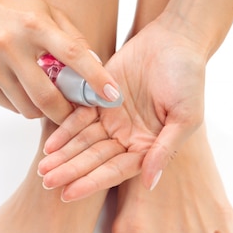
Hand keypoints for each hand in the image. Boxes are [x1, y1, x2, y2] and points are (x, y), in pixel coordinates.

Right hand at [0, 0, 118, 123]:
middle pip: (46, 96)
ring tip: (48, 99)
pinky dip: (24, 106)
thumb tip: (97, 69)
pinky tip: (26, 92)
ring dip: (45, 111)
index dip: (96, 79)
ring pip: (28, 108)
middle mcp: (11, 46)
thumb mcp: (49, 14)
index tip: (113, 96)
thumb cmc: (15, 11)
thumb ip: (73, 40)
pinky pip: (11, 107)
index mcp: (35, 26)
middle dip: (67, 113)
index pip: (73, 55)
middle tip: (76, 114)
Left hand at [37, 20, 206, 200]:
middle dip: (72, 171)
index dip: (93, 182)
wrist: (177, 39)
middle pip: (96, 159)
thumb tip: (151, 182)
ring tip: (43, 170)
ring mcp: (113, 118)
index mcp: (149, 147)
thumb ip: (165, 149)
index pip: (117, 170)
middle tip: (47, 182)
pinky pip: (79, 117)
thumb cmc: (189, 78)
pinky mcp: (100, 98)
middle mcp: (129, 137)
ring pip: (84, 142)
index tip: (69, 194)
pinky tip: (49, 145)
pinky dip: (65, 130)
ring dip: (64, 156)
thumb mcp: (186, 117)